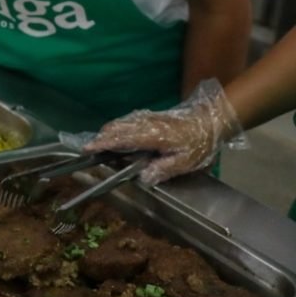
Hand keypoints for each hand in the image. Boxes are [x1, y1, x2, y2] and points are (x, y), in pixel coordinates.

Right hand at [85, 79, 246, 184]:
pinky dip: (117, 129)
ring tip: (101, 145)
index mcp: (151, 136)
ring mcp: (146, 118)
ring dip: (108, 133)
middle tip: (90, 151)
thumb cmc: (198, 144)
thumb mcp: (185, 162)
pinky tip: (118, 137)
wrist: (209, 120)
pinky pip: (127, 121)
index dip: (103, 144)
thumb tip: (142, 178)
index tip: (87, 149)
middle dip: (101, 138)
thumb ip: (163, 170)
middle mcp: (145, 124)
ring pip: (120, 123)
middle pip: (116, 127)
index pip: (121, 138)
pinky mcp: (149, 117)